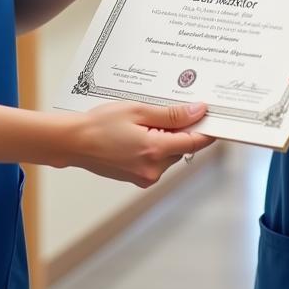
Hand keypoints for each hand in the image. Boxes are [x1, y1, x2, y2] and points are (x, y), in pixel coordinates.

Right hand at [67, 101, 214, 186]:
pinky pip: (157, 161)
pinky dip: (154, 146)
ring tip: (143, 121)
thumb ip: (171, 114)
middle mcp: (153, 169)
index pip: (195, 142)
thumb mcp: (138, 110)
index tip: (215, 118)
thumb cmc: (100, 124)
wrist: (74, 142)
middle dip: (179, 130)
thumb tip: (198, 111)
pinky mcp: (138, 179)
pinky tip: (137, 133)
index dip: (207, 129)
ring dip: (166, 138)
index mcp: (155, 151)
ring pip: (170, 154)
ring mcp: (145, 177)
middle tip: (164, 110)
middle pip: (182, 148)